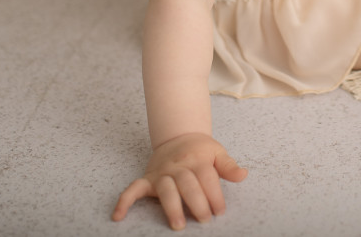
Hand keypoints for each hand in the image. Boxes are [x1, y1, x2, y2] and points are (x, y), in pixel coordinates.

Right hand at [111, 133, 247, 229]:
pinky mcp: (148, 179)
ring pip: (166, 189)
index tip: (220, 211)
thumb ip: (228, 166)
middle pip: (188, 184)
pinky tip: (118, 216)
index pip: (207, 178)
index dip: (215, 195)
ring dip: (172, 207)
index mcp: (197, 159)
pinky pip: (133, 189)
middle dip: (197, 203)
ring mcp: (162, 173)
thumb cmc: (201, 150)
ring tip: (178, 225)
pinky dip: (124, 202)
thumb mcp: (217, 153)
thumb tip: (243, 175)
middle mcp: (178, 166)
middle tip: (205, 220)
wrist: (179, 136)